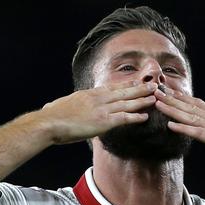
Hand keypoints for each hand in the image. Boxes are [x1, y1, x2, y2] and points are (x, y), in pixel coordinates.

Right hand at [39, 80, 157, 144]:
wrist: (49, 122)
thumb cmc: (52, 117)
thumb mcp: (63, 105)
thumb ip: (70, 105)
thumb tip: (61, 106)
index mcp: (89, 94)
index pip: (112, 88)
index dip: (126, 85)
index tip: (136, 82)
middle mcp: (98, 98)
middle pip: (123, 92)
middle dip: (139, 88)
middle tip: (153, 84)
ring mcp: (102, 109)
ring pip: (127, 103)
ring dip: (142, 99)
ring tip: (155, 96)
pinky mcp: (103, 121)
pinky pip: (123, 118)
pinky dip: (135, 117)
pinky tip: (145, 116)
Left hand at [154, 88, 204, 173]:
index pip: (198, 104)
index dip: (182, 97)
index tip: (168, 90)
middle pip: (191, 106)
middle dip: (171, 98)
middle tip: (154, 89)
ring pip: (190, 116)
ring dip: (172, 109)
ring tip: (157, 102)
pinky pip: (197, 133)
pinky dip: (183, 128)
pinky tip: (170, 125)